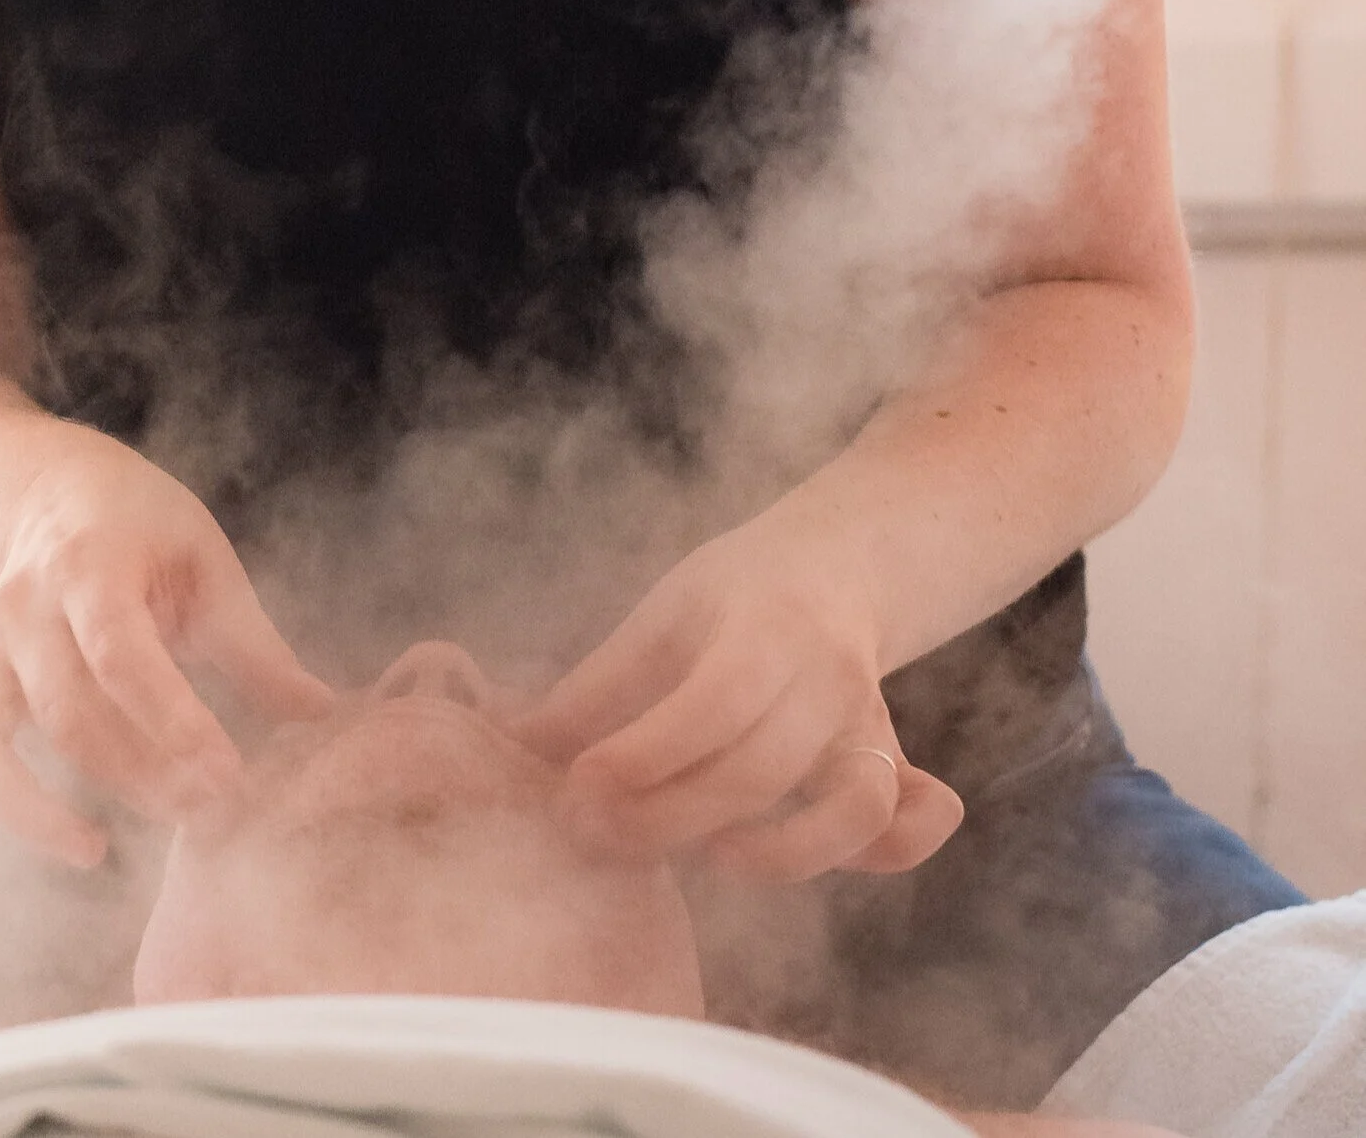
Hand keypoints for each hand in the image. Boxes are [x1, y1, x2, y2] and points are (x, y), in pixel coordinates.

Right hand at [0, 428, 331, 887]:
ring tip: (96, 851)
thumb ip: (257, 648)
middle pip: (64, 711)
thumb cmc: (139, 527)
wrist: (41, 488)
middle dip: (133, 773)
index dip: (174, 723)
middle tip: (204, 815)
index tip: (229, 778)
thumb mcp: (205, 562)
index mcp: (89, 568)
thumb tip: (327, 718)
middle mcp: (19, 610)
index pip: (123, 657)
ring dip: (31, 809)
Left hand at [523, 513, 962, 882]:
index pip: (709, 705)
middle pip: (759, 770)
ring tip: (702, 854)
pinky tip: (822, 858)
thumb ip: (598, 686)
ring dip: (774, 853)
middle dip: (670, 818)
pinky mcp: (892, 762)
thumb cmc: (732, 595)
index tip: (574, 787)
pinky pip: (909, 822)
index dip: (642, 756)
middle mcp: (825, 678)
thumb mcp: (661, 618)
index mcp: (764, 626)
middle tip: (595, 835)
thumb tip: (514, 741)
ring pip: (848, 807)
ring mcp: (868, 724)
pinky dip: (887, 852)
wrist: (837, 565)